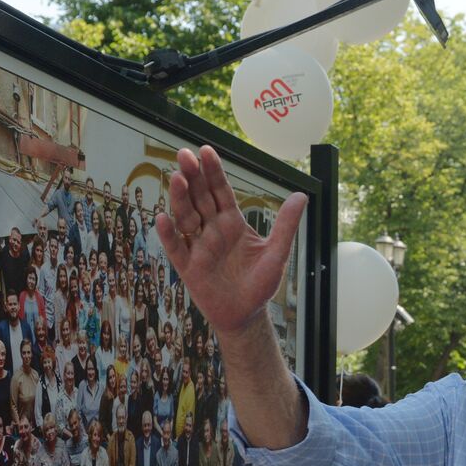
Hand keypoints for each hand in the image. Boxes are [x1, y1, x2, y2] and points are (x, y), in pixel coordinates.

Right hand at [157, 146, 307, 337]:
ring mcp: (198, 247)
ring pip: (186, 218)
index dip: (213, 172)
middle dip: (193, 177)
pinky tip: (163, 218)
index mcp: (232, 223)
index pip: (220, 192)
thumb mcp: (277, 253)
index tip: (206, 151)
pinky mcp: (189, 268)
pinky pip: (176, 249)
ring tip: (177, 178)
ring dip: (180, 199)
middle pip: (200, 199)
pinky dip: (168, 235)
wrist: (247, 314)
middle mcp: (212, 230)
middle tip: (184, 154)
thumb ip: (286, 225)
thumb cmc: (261, 283)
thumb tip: (302, 195)